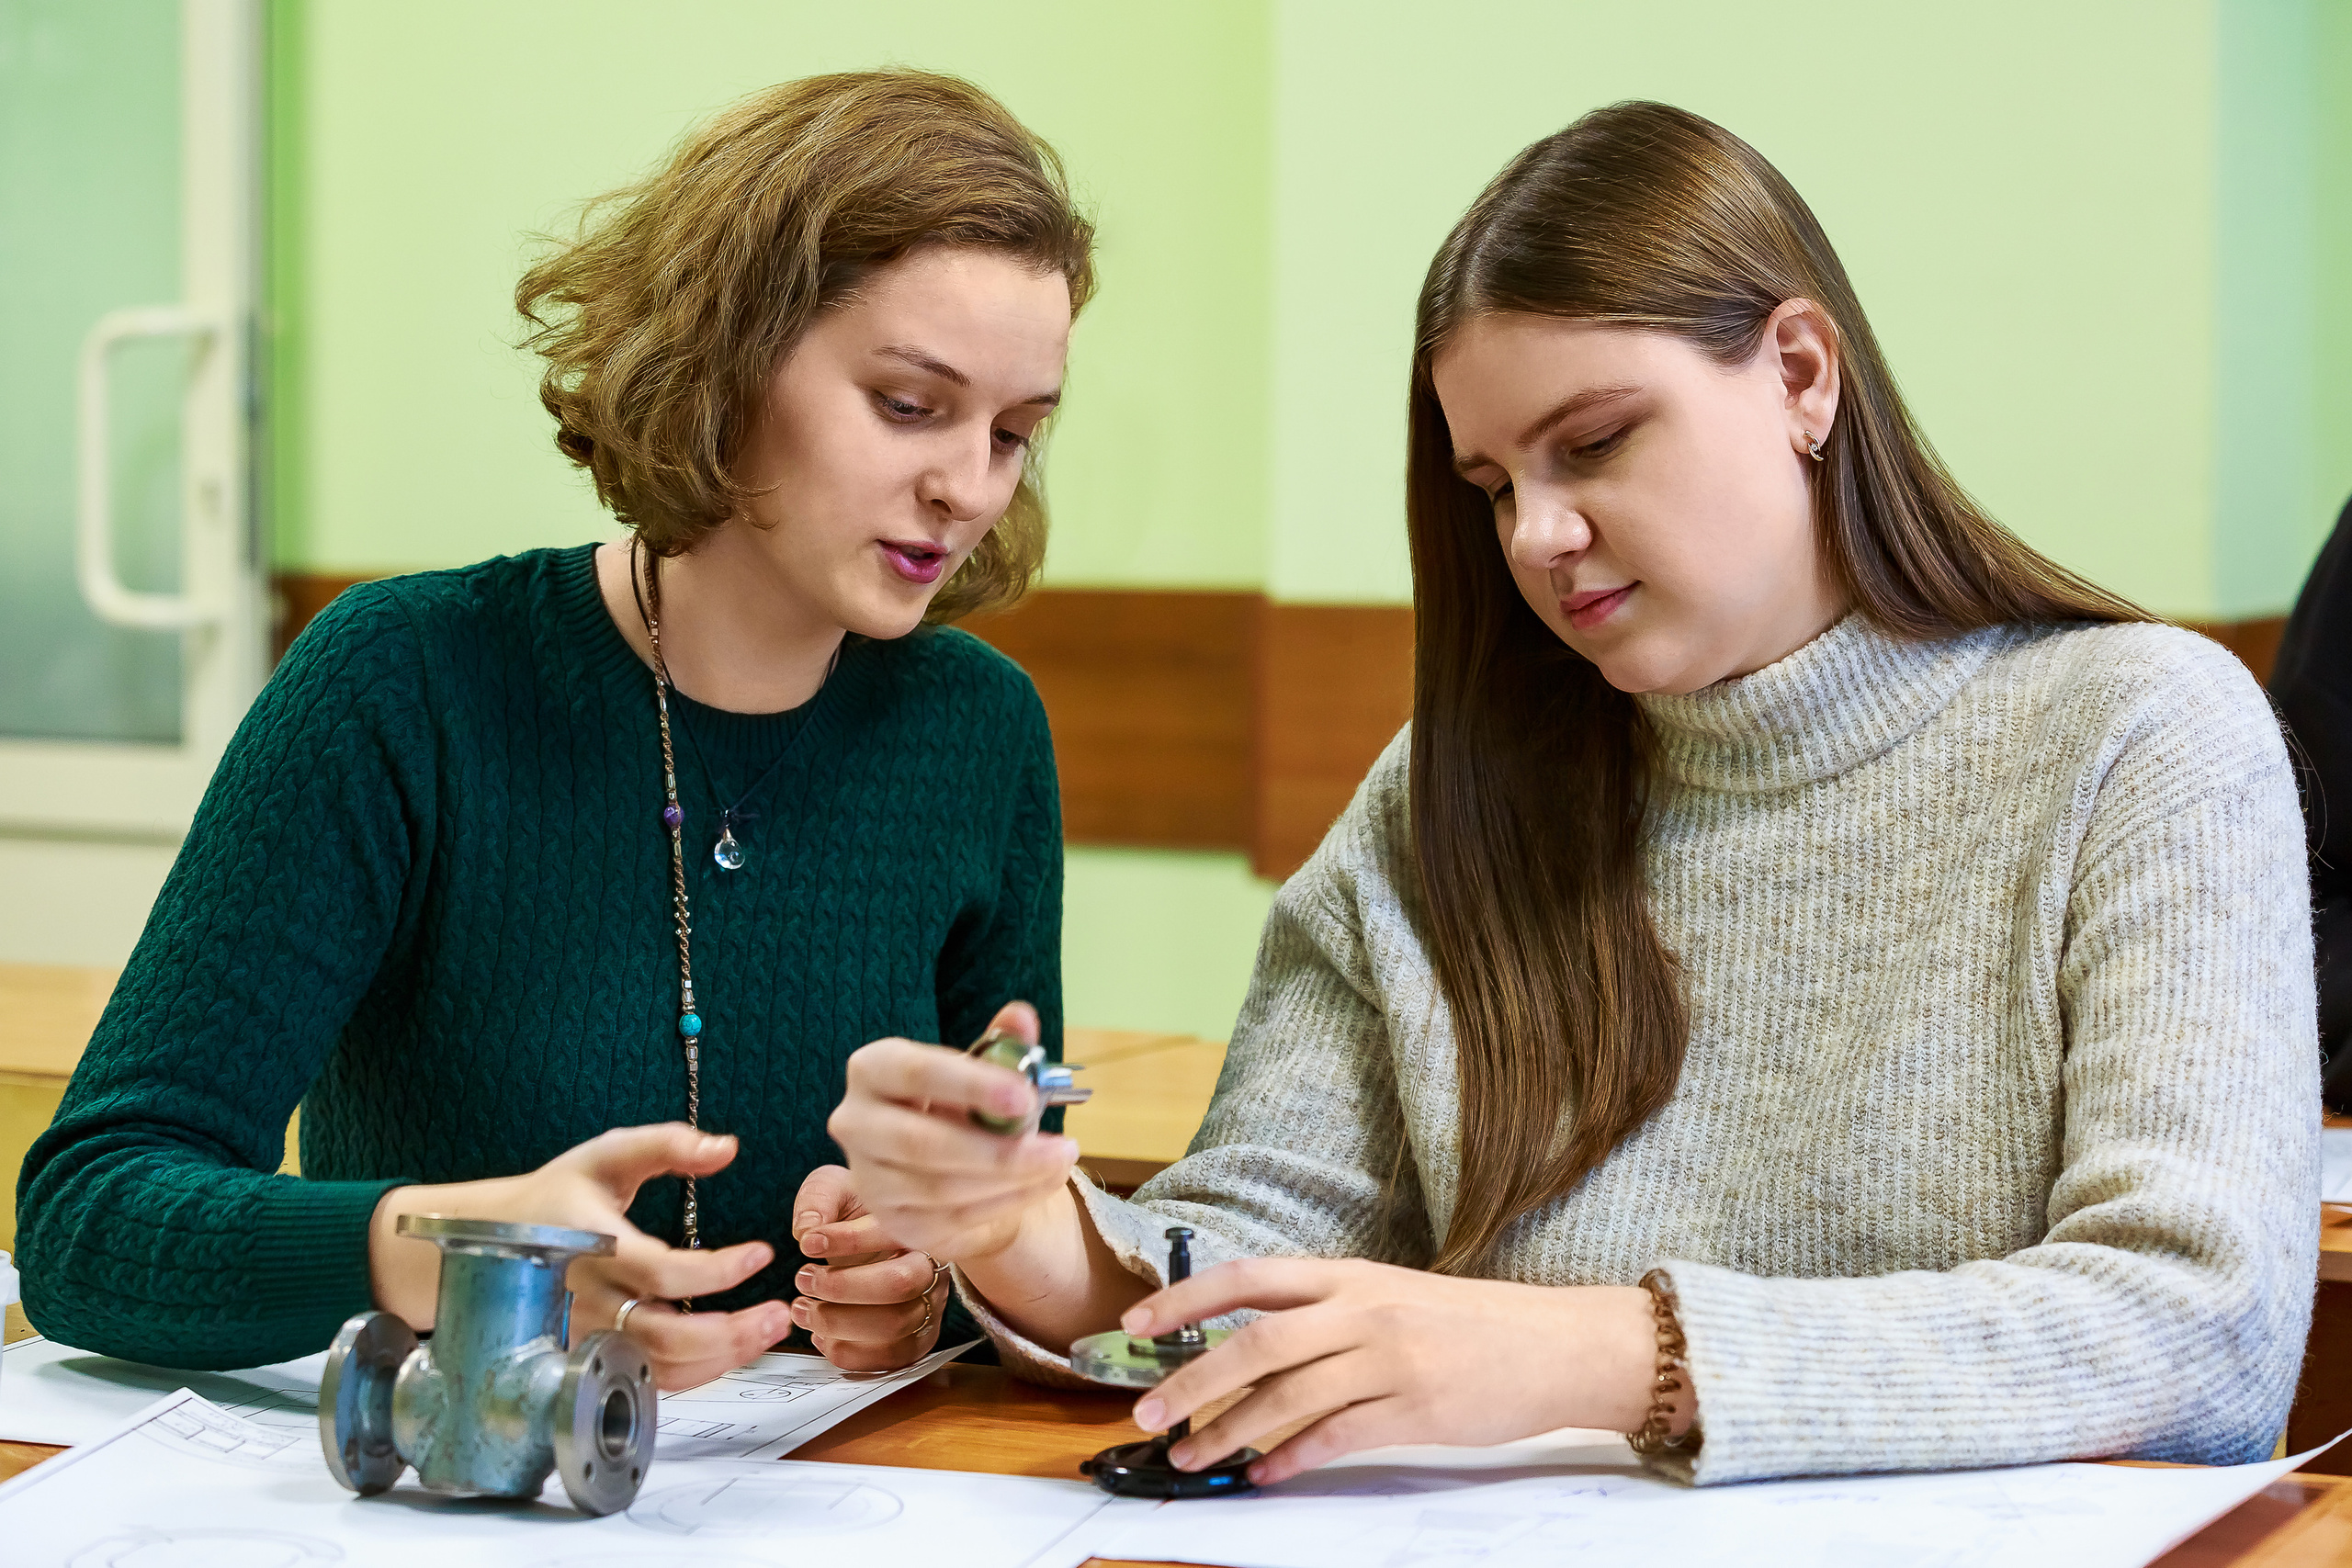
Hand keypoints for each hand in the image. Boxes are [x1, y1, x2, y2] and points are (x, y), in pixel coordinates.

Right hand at [368, 1123, 791, 1392]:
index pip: (661, 1271)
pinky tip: (730, 1349)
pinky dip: (694, 1372)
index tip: (761, 1253)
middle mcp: (587, 1298)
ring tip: (769, 1331)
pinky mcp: (590, 1357)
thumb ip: (666, 1144)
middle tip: (780, 1313)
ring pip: (657, 1368)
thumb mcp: (608, 1153)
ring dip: (721, 1358)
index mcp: (591, 1243)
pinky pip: (646, 1379)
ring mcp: (585, 1336)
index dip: (717, 1271)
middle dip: (729, 1333)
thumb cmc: (562, 1191)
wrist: (499, 1236)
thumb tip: (726, 1148)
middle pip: (662, 1335)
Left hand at [789, 1164, 948, 1371]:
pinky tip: (821, 1334)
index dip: (848, 1240)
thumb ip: (820, 1199)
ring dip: (838, 1322)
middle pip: (900, 1284)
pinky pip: (889, 1359)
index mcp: (918, 1223)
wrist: (872, 1243)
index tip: (808, 1243)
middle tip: (803, 1278)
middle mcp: (932, 1267)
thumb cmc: (856, 1214)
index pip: (893, 1232)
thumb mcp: (836, 1188)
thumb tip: (808, 1229)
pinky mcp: (917, 1341)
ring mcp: (929, 1307)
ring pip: (894, 1326)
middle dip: (841, 1287)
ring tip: (802, 1309)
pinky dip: (848, 1352)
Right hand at [826, 1000, 1080, 1264]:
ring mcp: (870, 1178)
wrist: (946, 1161)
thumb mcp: (981, 1068)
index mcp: (872, 1068)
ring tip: (1060, 1162)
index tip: (1025, 1097)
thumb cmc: (960, 1103)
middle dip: (998, 1150)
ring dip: (1012, 1179)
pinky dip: (1007, 1202)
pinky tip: (1041, 1183)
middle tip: (1060, 1147)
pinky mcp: (894, 1221)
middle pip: (922, 1144)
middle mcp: (856, 1122)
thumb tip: (1021, 1017)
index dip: (970, 1085)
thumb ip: (1002, 1044)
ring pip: (942, 1187)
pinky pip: (954, 1218)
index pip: (915, 1073)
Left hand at [1120, 1258, 1689, 1485]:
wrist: (1557, 1343)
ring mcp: (1390, 1361)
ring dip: (1227, 1432)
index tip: (1136, 1325)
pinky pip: (1335, 1438)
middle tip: (1146, 1416)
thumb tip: (1249, 1341)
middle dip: (1190, 1381)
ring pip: (1286, 1398)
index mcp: (1350, 1275)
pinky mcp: (1415, 1410)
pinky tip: (1262, 1473)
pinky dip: (1290, 1459)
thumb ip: (1325, 1312)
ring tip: (1190, 1458)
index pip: (1249, 1277)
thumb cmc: (1470, 1322)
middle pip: (1255, 1344)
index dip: (1185, 1299)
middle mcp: (1362, 1311)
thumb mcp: (1390, 1295)